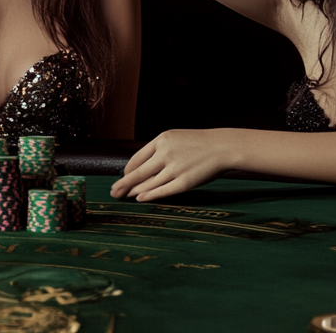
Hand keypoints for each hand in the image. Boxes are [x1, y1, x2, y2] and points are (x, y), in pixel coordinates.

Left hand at [109, 129, 236, 201]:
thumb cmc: (197, 144)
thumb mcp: (175, 138)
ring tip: (125, 196)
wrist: (222, 147)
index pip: (137, 158)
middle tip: (113, 192)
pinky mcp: (184, 182)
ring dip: (134, 191)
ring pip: (148, 183)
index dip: (127, 170)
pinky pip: (162, 191)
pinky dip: (149, 195)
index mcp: (161, 140)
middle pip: (138, 173)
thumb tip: (140, 166)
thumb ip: (158, 149)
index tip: (123, 177)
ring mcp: (175, 168)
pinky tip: (140, 198)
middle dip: (123, 184)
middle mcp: (165, 153)